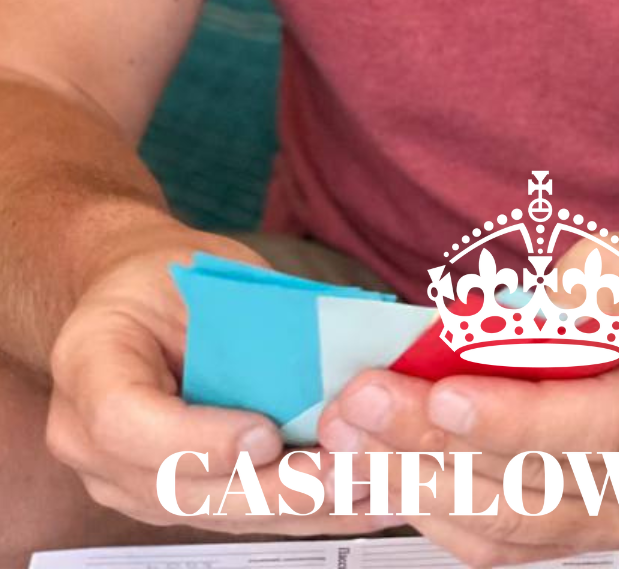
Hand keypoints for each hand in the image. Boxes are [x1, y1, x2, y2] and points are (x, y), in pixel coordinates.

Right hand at [45, 226, 391, 535]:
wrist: (135, 299)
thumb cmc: (168, 276)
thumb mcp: (197, 270)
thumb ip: (245, 322)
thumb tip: (329, 357)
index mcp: (88, 362)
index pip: (125, 421)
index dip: (197, 438)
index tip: (265, 433)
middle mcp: (89, 439)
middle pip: (174, 486)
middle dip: (267, 487)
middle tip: (337, 475)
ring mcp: (124, 481)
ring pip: (212, 511)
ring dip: (294, 507)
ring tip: (366, 493)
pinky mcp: (166, 500)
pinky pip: (234, 513)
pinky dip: (298, 511)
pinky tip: (357, 503)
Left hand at [317, 231, 618, 566]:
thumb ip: (573, 294)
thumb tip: (489, 329)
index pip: (598, 423)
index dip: (517, 415)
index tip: (440, 394)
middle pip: (539, 481)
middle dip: (435, 445)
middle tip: (360, 406)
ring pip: (513, 527)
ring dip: (421, 486)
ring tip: (352, 444)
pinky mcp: (587, 536)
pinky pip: (507, 546)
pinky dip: (439, 516)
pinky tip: (386, 479)